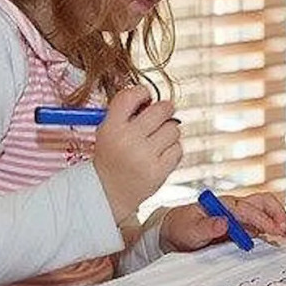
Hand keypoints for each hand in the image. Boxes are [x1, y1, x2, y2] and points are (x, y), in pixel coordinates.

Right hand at [91, 85, 182, 224]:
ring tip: (156, 142)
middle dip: (164, 110)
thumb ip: (127, 112)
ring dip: (168, 132)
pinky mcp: (158, 171)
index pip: (132, 95)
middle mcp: (127, 140)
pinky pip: (178, 149)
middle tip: (160, 117)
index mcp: (111, 127)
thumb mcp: (107, 131)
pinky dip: (172, 150)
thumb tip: (156, 99)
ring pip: (174, 129)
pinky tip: (159, 155)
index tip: (145, 99)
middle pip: (162, 109)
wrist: (109, 193)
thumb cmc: (112, 157)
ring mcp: (144, 156)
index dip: (143, 93)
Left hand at [159, 191, 285, 252]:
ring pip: (265, 209)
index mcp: (224, 204)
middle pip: (263, 202)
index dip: (263, 220)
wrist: (175, 231)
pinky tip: (278, 238)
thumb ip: (207, 227)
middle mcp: (235, 207)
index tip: (274, 231)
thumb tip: (225, 223)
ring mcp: (240, 215)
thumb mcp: (189, 230)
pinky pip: (261, 222)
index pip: (249, 209)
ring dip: (278, 219)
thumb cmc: (181, 228)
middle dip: (278, 214)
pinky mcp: (241, 225)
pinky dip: (272, 227)